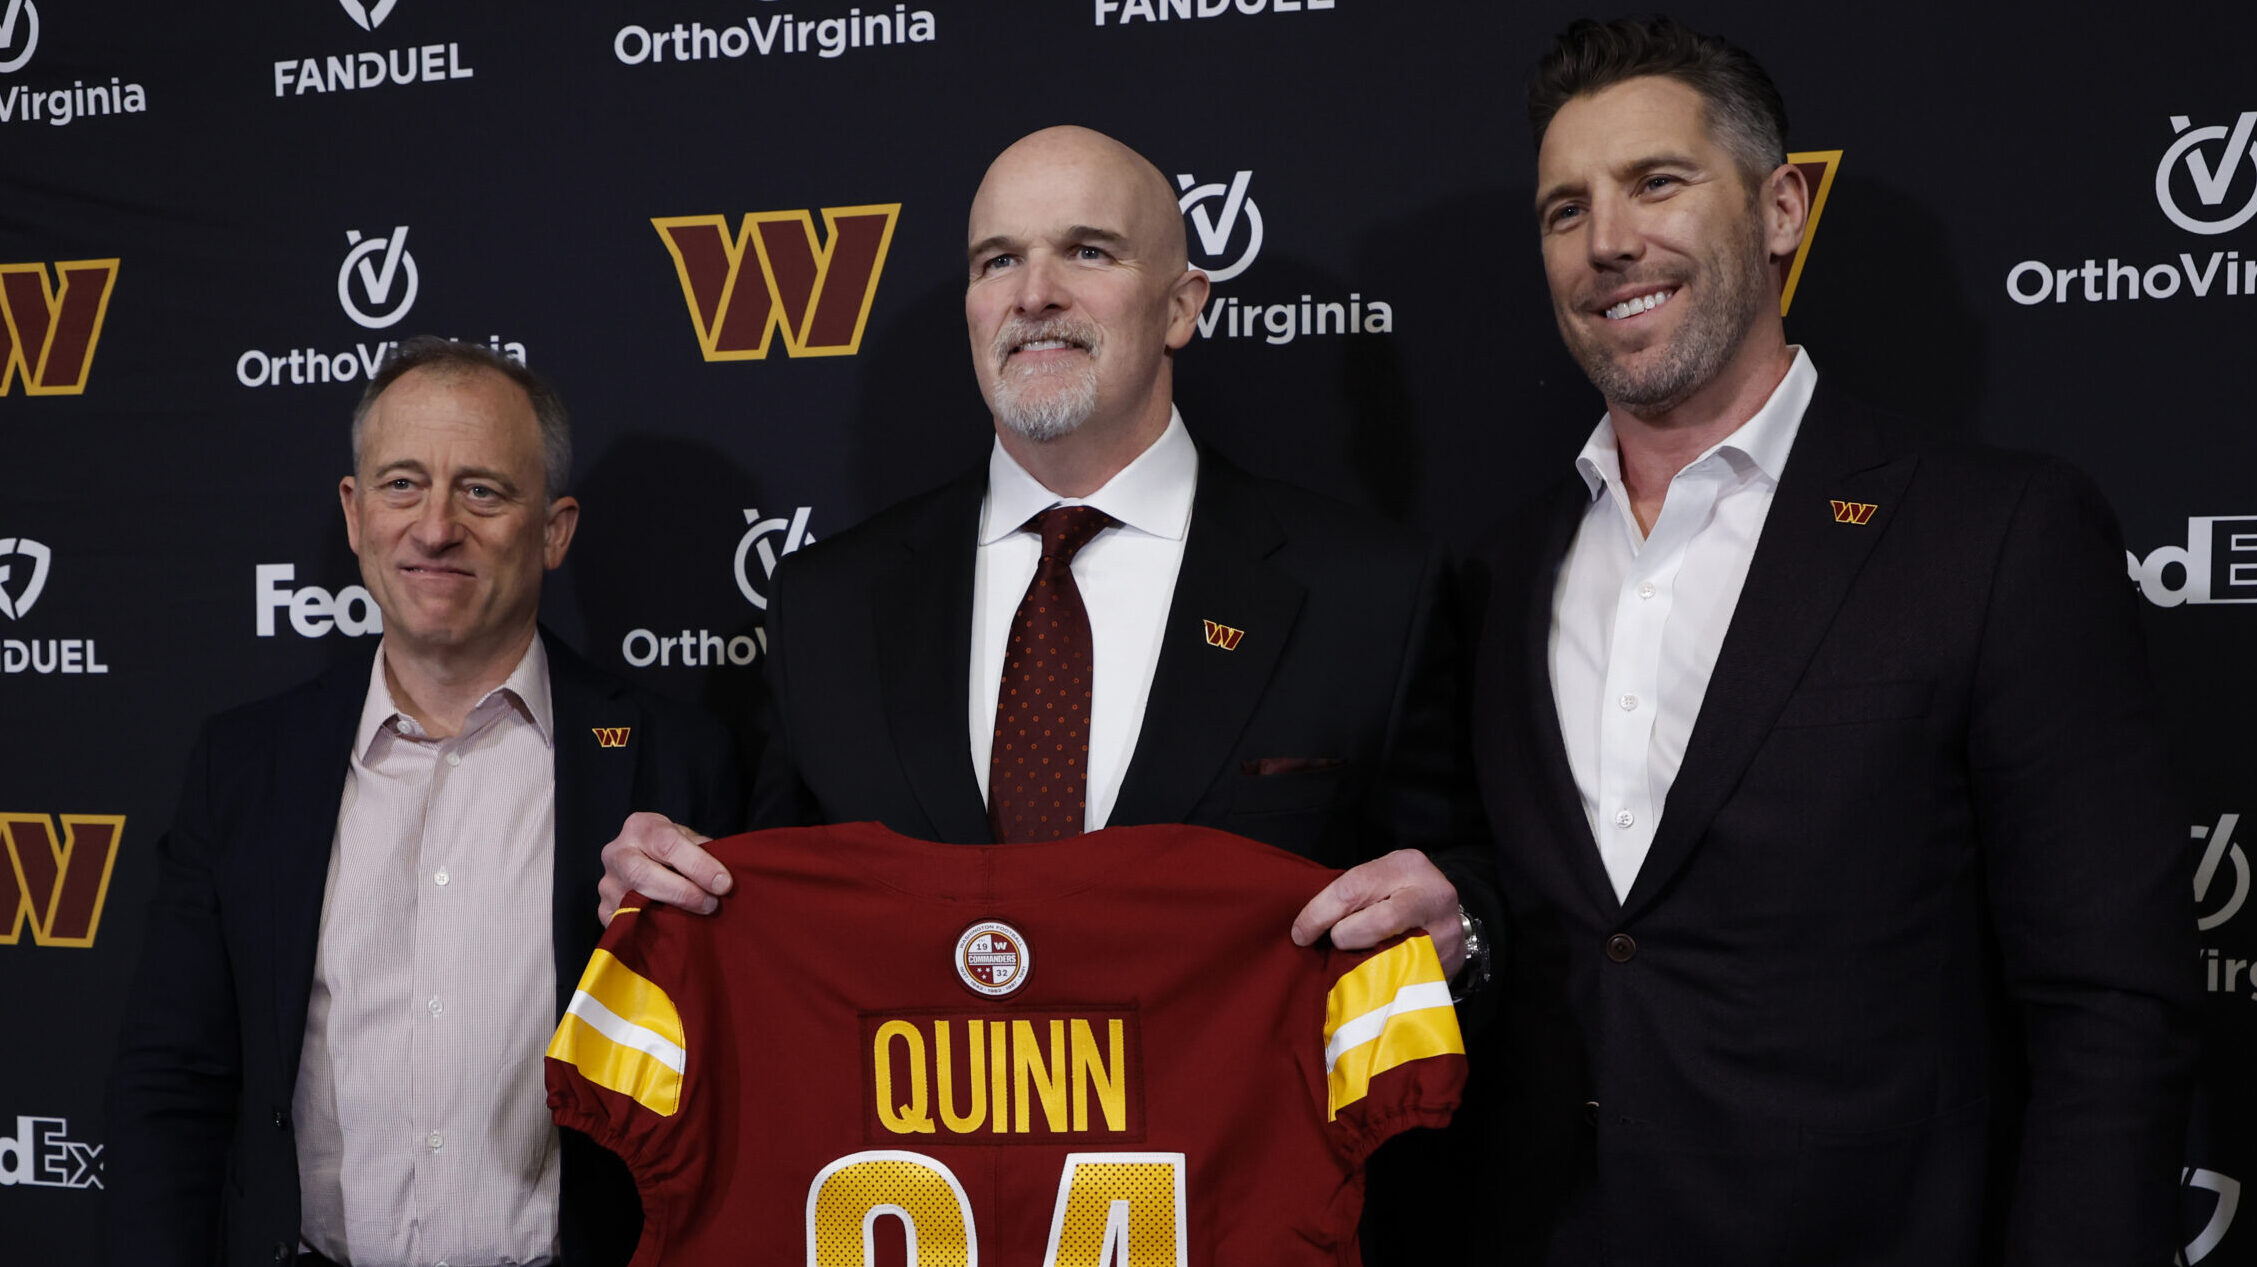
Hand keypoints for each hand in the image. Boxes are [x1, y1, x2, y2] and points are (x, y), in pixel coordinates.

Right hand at [597, 811, 728, 923]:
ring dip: (669, 914)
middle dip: (682, 892)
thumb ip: (703, 854)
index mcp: (640, 827)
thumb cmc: (674, 850)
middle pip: (642, 874)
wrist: (646, 860)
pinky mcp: (605, 910)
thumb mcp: (689, 841)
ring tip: (698, 918)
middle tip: (711, 904)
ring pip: (632, 903)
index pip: (666, 844)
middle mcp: (616, 853)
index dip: (697, 865)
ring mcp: (607, 883)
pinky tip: (675, 929)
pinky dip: (653, 929)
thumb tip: (721, 880)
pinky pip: (627, 924)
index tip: (723, 883)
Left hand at [1290, 849, 1464, 975]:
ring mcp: (1445, 929)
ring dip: (1363, 961)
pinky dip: (1383, 976)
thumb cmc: (1400, 896)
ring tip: (1355, 959)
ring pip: (1392, 952)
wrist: (1446, 916)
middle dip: (1345, 936)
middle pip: (1377, 920)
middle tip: (1334, 944)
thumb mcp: (1380, 882)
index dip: (1319, 913)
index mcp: (1407, 865)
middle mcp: (1432, 893)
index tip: (1300, 933)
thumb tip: (1304, 928)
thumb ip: (1351, 897)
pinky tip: (1375, 973)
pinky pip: (1406, 973)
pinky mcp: (1451, 960)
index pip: (1353, 888)